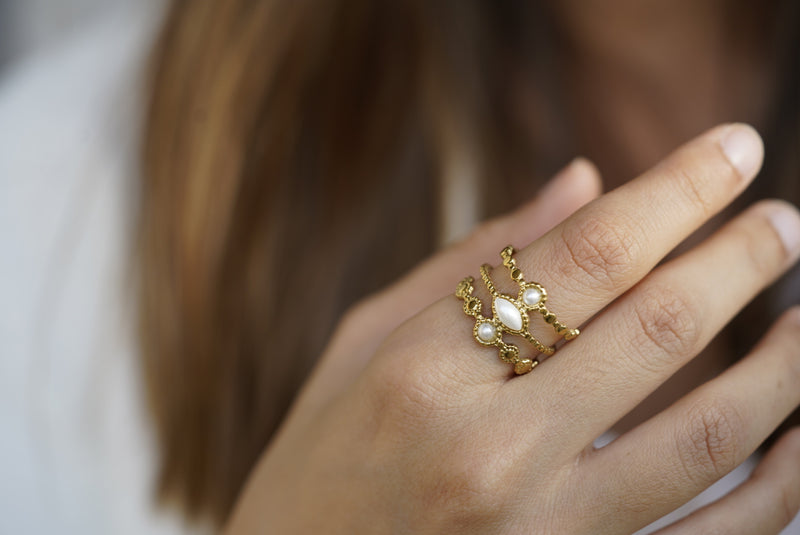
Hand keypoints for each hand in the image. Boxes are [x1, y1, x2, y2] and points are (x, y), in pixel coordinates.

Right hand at [226, 124, 799, 533]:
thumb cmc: (321, 458)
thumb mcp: (365, 342)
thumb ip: (472, 260)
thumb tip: (585, 182)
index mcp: (423, 374)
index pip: (584, 257)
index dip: (674, 191)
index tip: (733, 149)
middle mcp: (488, 453)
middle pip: (657, 330)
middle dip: (741, 258)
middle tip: (783, 220)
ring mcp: (540, 534)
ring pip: (711, 437)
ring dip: (785, 364)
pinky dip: (781, 482)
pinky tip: (798, 431)